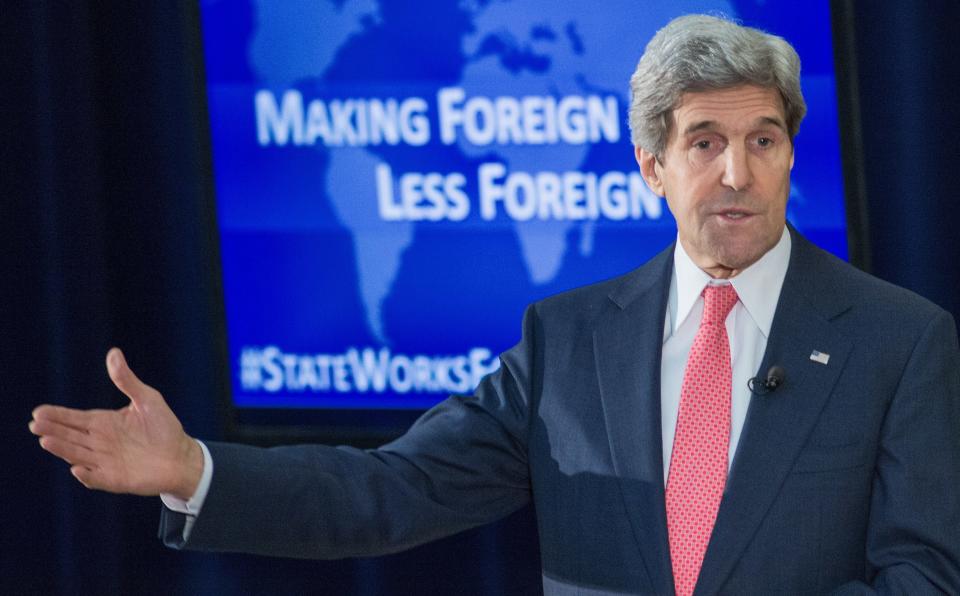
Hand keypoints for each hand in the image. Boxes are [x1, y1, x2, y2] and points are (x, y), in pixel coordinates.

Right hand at [29, 348, 203, 498]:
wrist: (182, 456)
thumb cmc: (164, 427)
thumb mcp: (147, 399)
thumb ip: (127, 380)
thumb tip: (114, 352)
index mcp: (104, 424)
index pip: (75, 419)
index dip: (57, 415)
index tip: (38, 411)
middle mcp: (99, 443)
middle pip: (70, 436)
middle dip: (53, 430)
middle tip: (36, 424)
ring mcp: (105, 462)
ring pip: (78, 455)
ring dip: (63, 449)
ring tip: (46, 440)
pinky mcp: (115, 480)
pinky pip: (96, 479)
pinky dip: (87, 475)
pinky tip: (78, 469)